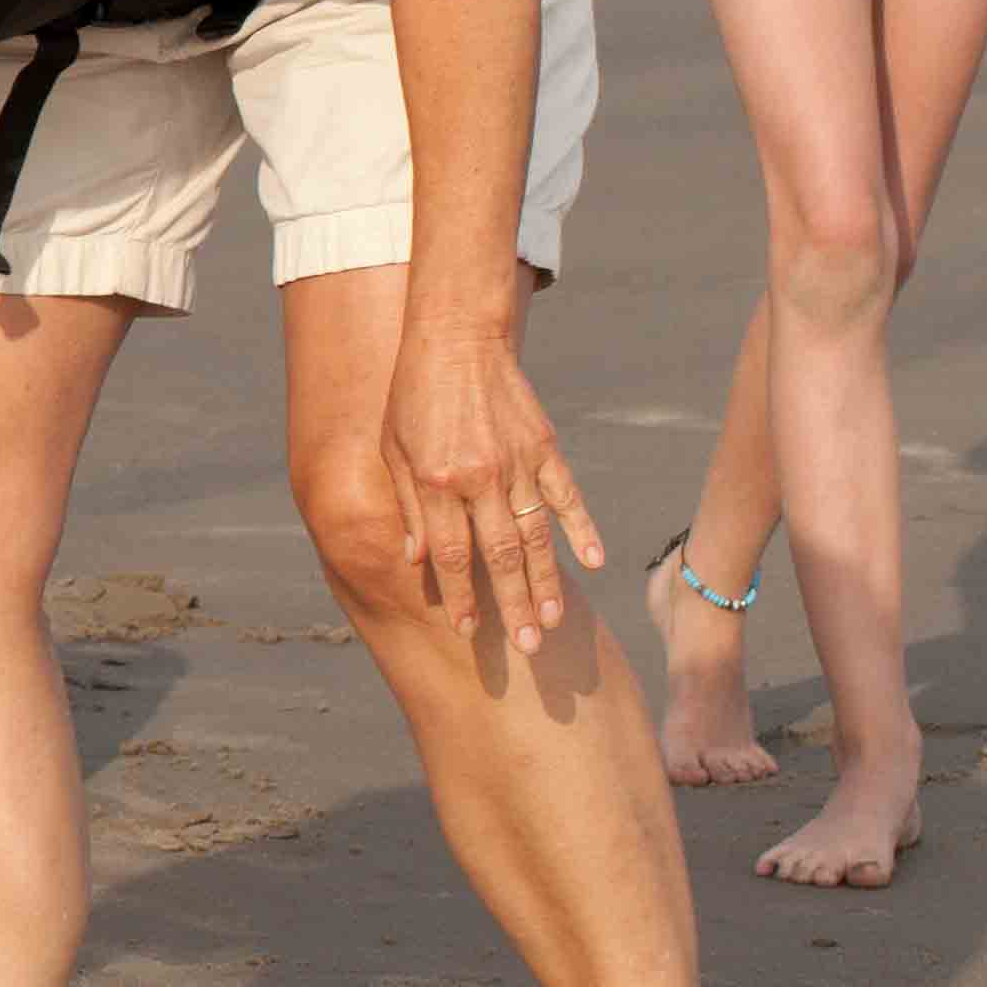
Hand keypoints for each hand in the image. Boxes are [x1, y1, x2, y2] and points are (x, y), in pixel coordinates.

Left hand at [381, 318, 600, 654]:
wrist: (455, 338)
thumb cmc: (412, 396)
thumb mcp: (392, 450)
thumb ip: (408, 506)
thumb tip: (417, 560)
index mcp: (437, 482)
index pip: (452, 555)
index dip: (460, 597)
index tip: (469, 632)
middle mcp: (480, 478)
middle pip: (500, 556)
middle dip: (512, 606)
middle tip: (527, 648)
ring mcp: (517, 463)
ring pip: (538, 535)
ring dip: (547, 581)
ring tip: (554, 621)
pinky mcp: (545, 448)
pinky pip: (567, 496)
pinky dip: (583, 529)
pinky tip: (595, 561)